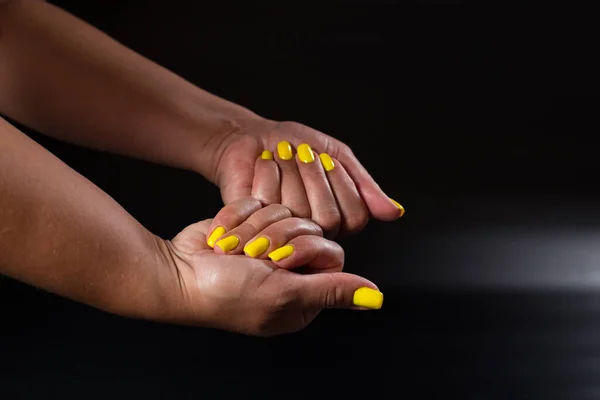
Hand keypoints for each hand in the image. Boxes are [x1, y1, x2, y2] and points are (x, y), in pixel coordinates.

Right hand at [164, 197, 383, 335]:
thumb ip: (332, 290)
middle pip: (308, 227)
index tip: (280, 260)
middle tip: (253, 258)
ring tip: (233, 250)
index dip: (305, 248)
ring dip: (254, 228)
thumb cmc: (227, 294)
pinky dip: (239, 217)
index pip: (329, 251)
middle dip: (276, 238)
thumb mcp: (285, 295)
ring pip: (284, 211)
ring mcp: (270, 242)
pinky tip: (223, 237)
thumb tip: (375, 298)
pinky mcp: (251, 222)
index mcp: (305, 291)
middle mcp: (291, 267)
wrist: (179, 272)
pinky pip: (260, 202)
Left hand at [202, 119, 404, 237]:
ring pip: (299, 213)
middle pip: (328, 219)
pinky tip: (264, 163)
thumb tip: (396, 213)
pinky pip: (270, 206)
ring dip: (291, 171)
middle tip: (300, 152)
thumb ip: (364, 185)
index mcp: (337, 218)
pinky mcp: (256, 224)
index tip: (325, 156)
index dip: (341, 182)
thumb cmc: (294, 145)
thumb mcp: (336, 155)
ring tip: (280, 155)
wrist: (252, 137)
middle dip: (315, 176)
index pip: (355, 216)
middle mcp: (311, 231)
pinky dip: (268, 173)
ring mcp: (283, 230)